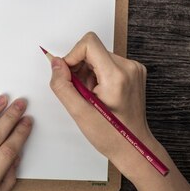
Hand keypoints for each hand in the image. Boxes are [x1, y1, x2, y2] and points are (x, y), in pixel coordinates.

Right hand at [49, 33, 189, 190]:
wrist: (134, 148)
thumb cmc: (111, 135)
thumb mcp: (79, 113)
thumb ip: (62, 85)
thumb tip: (55, 63)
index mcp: (117, 75)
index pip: (89, 43)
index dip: (72, 56)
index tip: (68, 74)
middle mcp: (129, 67)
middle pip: (93, 50)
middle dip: (79, 67)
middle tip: (80, 91)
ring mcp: (133, 69)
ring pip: (98, 56)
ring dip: (88, 72)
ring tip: (90, 95)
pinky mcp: (133, 72)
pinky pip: (107, 63)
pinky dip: (98, 75)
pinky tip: (99, 94)